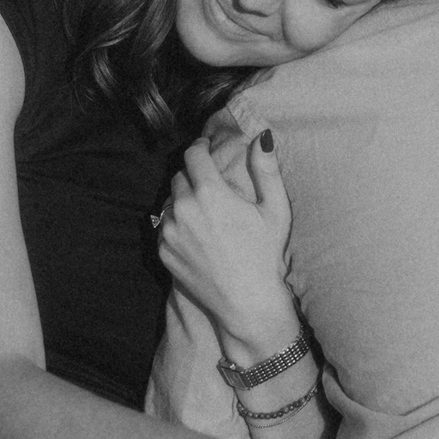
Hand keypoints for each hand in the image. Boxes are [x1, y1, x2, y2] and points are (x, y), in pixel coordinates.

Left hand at [158, 129, 295, 357]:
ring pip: (170, 201)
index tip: (206, 149)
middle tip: (210, 186)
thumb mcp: (274, 209)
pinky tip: (197, 235)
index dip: (200, 147)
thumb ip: (266, 169)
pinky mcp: (163, 251)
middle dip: (193, 176)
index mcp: (210, 192)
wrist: (246, 301)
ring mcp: (170, 231)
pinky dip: (177, 225)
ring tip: (203, 213)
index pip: (194, 154)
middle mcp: (184, 208)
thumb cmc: (265, 255)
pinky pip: (164, 226)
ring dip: (183, 200)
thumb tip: (263, 136)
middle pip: (179, 176)